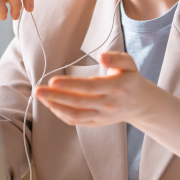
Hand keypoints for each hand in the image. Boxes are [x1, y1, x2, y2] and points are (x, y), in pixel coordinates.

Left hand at [33, 52, 157, 127]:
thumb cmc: (131, 79)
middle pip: (79, 102)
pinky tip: (51, 105)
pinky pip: (77, 121)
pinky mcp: (97, 123)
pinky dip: (62, 115)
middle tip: (37, 90)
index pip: (90, 87)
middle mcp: (109, 104)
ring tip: (40, 97)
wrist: (141, 104)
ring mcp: (103, 116)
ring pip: (76, 115)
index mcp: (116, 87)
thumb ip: (117, 58)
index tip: (53, 81)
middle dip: (56, 96)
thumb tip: (101, 56)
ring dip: (55, 107)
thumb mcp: (130, 64)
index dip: (71, 85)